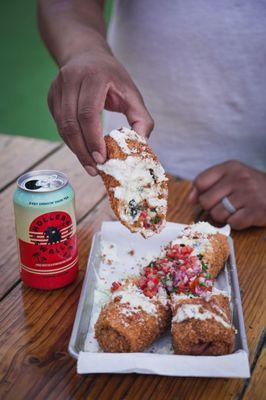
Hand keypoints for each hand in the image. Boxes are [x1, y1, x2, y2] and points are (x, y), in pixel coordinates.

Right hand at [48, 51, 153, 174]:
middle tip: (94, 169)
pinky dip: (70, 141)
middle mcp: (71, 80)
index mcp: (93, 77)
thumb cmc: (112, 77)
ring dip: (75, 149)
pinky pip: (59, 125)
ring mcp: (57, 88)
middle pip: (72, 123)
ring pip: (62, 127)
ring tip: (89, 165)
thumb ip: (141, 118)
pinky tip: (82, 150)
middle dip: (83, 150)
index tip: (101, 158)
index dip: (93, 139)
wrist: (86, 54)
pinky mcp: (51, 97)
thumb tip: (142, 143)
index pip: (88, 113)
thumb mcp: (132, 92)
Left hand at [189, 160, 265, 229]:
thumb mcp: (231, 176)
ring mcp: (248, 194)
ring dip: (224, 216)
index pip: (200, 182)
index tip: (209, 197)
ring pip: (217, 214)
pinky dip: (236, 223)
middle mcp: (239, 178)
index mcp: (230, 167)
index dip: (200, 194)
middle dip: (212, 207)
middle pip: (206, 201)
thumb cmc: (251, 186)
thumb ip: (207, 183)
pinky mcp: (256, 211)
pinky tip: (244, 216)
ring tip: (236, 210)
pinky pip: (232, 223)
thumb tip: (190, 200)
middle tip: (225, 205)